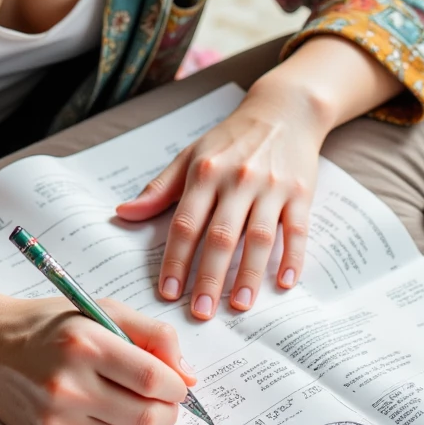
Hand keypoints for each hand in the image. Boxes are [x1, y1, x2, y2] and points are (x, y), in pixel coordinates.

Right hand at [0, 292, 193, 424]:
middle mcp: (68, 385)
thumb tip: (188, 376)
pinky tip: (109, 415)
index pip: (152, 378)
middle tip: (166, 401)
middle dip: (169, 413)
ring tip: (143, 409)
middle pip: (146, 417)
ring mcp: (57, 419)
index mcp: (85, 344)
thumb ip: (152, 335)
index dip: (177, 386)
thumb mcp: (101, 310)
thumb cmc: (51, 326)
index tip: (179, 385)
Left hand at [115, 79, 324, 316]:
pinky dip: (292, 258)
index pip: (186, 224)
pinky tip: (284, 284)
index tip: (169, 292)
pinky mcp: (300, 194)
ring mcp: (271, 188)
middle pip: (221, 236)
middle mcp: (237, 180)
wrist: (283, 112)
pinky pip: (297, 231)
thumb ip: (159, 189)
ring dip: (248, 275)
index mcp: (204, 173)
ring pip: (258, 238)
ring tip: (238, 306)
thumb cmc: (231, 140)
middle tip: (200, 312)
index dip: (176, 260)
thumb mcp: (190, 157)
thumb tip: (123, 213)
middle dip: (209, 278)